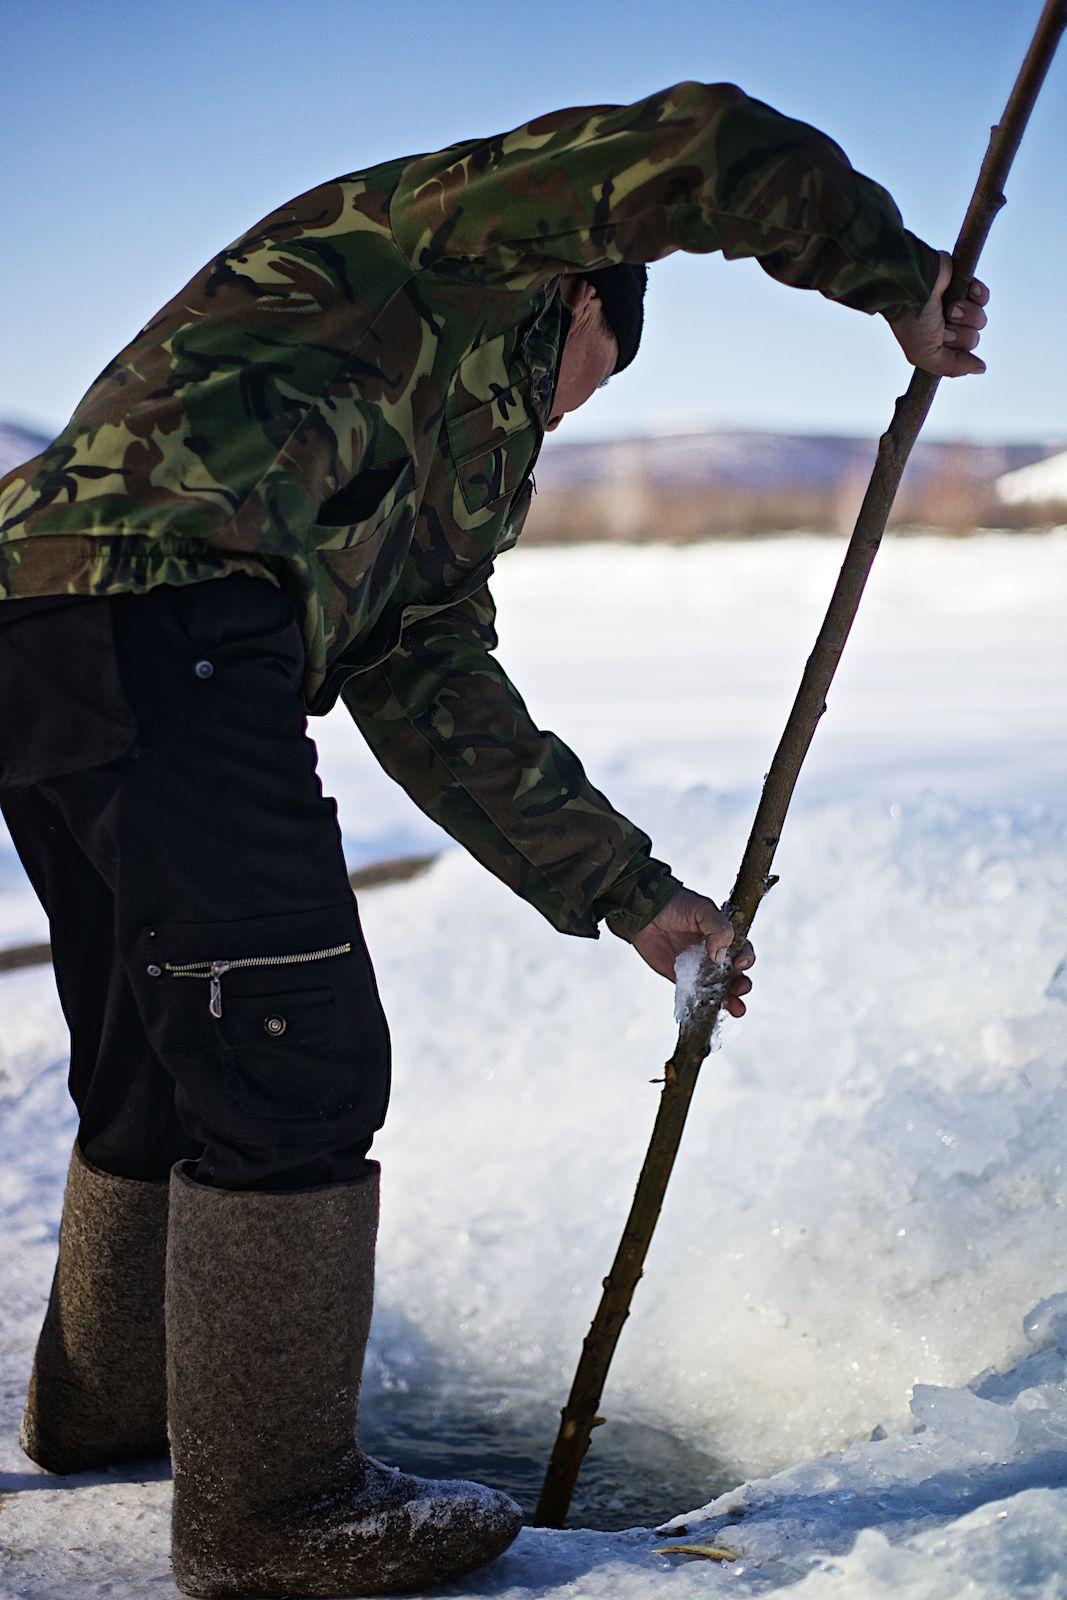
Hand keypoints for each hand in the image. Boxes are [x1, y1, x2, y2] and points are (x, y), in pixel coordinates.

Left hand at [632, 889, 754, 1016]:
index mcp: (722, 935)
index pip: (743, 949)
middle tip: (741, 989)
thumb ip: (718, 928)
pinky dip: (706, 1005)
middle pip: (736, 974)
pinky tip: (711, 1011)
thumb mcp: (701, 909)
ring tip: (737, 1009)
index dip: (746, 958)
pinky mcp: (681, 978)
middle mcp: (713, 952)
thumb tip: (720, 956)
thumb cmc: (675, 905)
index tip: (741, 963)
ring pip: (720, 988)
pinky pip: (697, 995)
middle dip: (742, 984)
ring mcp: (698, 967)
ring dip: (731, 1000)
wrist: (643, 911)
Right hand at [888, 250, 987, 377]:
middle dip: (960, 333)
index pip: (960, 357)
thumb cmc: (913, 320)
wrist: (912, 283)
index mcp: (935, 345)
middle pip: (972, 340)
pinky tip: (967, 290)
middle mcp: (946, 327)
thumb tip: (981, 368)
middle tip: (943, 323)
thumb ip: (952, 367)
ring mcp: (956, 306)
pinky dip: (978, 295)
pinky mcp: (964, 286)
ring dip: (967, 314)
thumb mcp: (926, 354)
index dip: (955, 352)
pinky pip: (985, 297)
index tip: (942, 342)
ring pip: (980, 320)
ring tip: (950, 306)